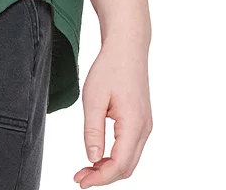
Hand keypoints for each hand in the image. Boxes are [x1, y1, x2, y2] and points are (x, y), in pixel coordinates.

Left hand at [73, 37, 151, 185]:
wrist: (127, 49)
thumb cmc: (109, 68)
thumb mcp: (93, 98)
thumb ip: (93, 130)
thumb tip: (92, 159)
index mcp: (134, 124)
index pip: (119, 164)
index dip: (100, 177)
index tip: (81, 181)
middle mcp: (145, 129)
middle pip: (127, 167)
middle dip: (103, 177)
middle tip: (80, 178)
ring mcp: (145, 126)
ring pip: (130, 160)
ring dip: (109, 168)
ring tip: (86, 169)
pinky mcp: (141, 122)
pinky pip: (130, 149)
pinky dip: (115, 158)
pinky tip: (99, 155)